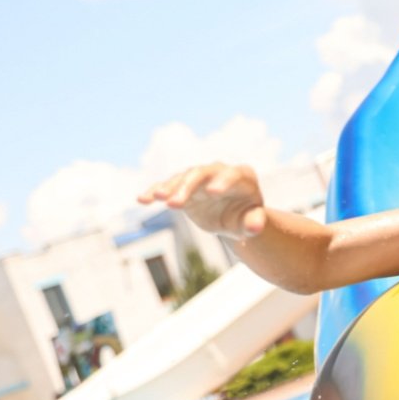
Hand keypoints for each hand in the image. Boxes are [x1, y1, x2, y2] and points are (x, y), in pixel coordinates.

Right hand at [137, 162, 267, 238]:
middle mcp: (218, 171)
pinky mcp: (183, 187)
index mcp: (241, 176)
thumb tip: (255, 228)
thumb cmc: (247, 216)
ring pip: (181, 178)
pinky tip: (143, 199)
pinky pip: (167, 186)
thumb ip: (255, 223)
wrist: (233, 216)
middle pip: (201, 174)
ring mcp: (199, 177)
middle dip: (188, 187)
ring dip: (169, 187)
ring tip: (157, 198)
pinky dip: (155, 191)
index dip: (223, 181)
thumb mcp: (252, 221)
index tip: (213, 193)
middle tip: (175, 203)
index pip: (232, 174)